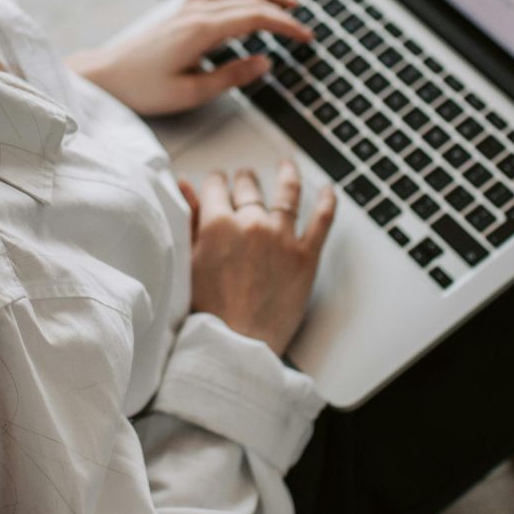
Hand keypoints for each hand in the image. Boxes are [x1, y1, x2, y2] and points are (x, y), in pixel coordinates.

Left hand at [67, 0, 312, 116]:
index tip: (306, 37)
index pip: (255, 18)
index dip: (285, 26)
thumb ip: (232, 76)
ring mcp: (185, 9)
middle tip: (304, 23)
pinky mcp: (178, 13)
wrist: (104, 77)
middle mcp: (194, 12)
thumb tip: (265, 62)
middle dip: (281, 9)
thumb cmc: (142, 88)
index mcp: (201, 30)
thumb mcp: (191, 92)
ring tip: (284, 1)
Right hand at [179, 160, 337, 354]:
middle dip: (244, 180)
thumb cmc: (207, 312)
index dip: (216, 182)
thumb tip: (185, 186)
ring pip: (287, 194)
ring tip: (286, 167)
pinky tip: (329, 190)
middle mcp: (251, 223)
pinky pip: (322, 221)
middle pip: (249, 187)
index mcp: (217, 224)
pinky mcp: (306, 257)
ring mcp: (282, 238)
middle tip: (244, 179)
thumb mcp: (188, 262)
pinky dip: (328, 202)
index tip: (217, 182)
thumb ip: (189, 220)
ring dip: (286, 175)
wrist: (236, 346)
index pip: (216, 186)